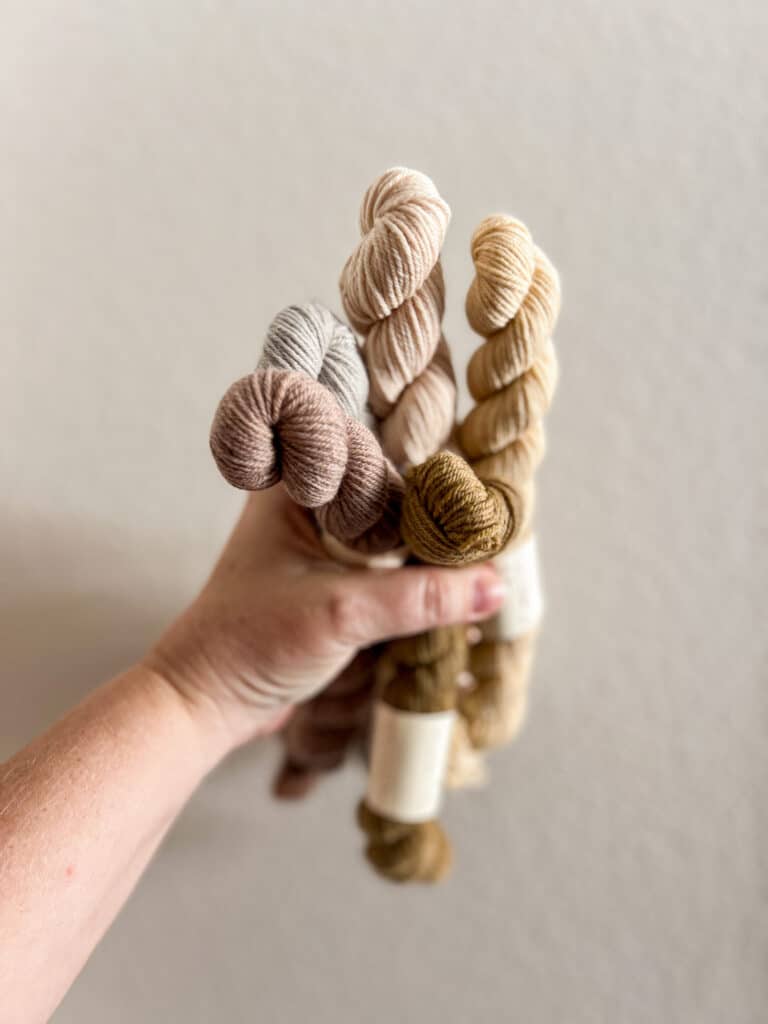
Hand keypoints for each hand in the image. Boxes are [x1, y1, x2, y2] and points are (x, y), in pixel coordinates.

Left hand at [146, 487, 506, 750]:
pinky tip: (453, 577)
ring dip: (431, 541)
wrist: (204, 704)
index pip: (379, 452)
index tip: (482, 481)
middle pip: (394, 489)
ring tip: (484, 543)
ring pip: (394, 527)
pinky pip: (387, 562)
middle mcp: (311, 502)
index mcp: (298, 483)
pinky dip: (417, 570)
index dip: (431, 462)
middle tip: (494, 513)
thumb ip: (419, 598)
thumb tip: (494, 584)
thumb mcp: (340, 614)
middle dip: (440, 504)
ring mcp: (323, 542)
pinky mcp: (333, 578)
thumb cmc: (247, 644)